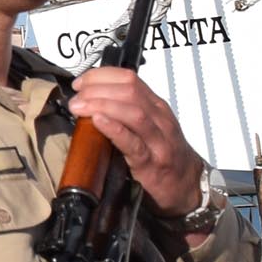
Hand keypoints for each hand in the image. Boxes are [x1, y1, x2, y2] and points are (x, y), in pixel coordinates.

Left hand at [66, 67, 207, 220]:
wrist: (186, 184)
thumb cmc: (162, 153)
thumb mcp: (146, 125)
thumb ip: (124, 110)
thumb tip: (87, 99)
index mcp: (155, 106)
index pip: (129, 78)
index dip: (100, 76)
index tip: (79, 84)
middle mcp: (159, 118)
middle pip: (129, 91)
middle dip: (98, 89)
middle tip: (76, 98)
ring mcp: (157, 140)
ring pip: (133, 112)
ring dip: (101, 105)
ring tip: (79, 108)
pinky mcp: (151, 162)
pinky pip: (133, 143)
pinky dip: (114, 129)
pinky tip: (98, 121)